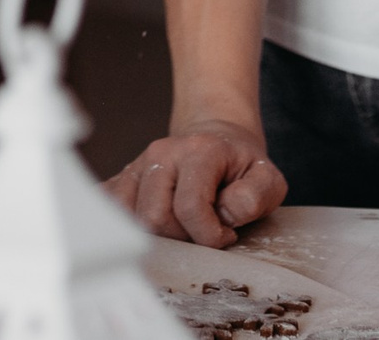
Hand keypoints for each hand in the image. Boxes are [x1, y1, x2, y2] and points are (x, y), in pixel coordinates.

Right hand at [104, 120, 285, 247]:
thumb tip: (225, 214)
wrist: (216, 139)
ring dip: (158, 235)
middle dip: (182, 238)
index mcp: (199, 151)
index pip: (189, 207)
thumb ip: (255, 196)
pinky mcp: (123, 178)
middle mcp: (162, 154)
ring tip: (181, 227)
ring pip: (131, 219)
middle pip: (154, 217)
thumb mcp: (268, 179)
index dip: (210, 235)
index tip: (226, 234)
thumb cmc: (241, 166)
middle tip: (202, 232)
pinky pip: (111, 208)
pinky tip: (153, 226)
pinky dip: (128, 225)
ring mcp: (138, 165)